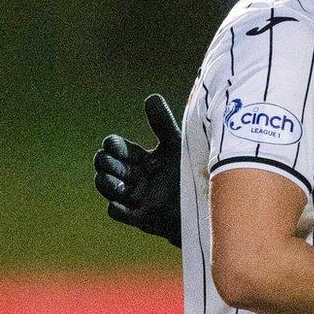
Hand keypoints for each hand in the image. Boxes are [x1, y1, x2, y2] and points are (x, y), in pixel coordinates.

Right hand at [93, 94, 182, 247]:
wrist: (209, 201)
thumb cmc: (190, 172)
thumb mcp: (176, 145)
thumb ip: (162, 124)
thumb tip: (151, 97)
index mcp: (143, 159)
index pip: (119, 149)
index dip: (113, 146)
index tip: (113, 143)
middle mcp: (136, 178)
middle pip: (109, 167)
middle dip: (105, 162)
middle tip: (108, 159)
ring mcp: (137, 198)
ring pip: (109, 189)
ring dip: (105, 183)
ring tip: (111, 179)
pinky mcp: (143, 217)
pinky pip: (120, 214)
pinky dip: (115, 209)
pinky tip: (116, 204)